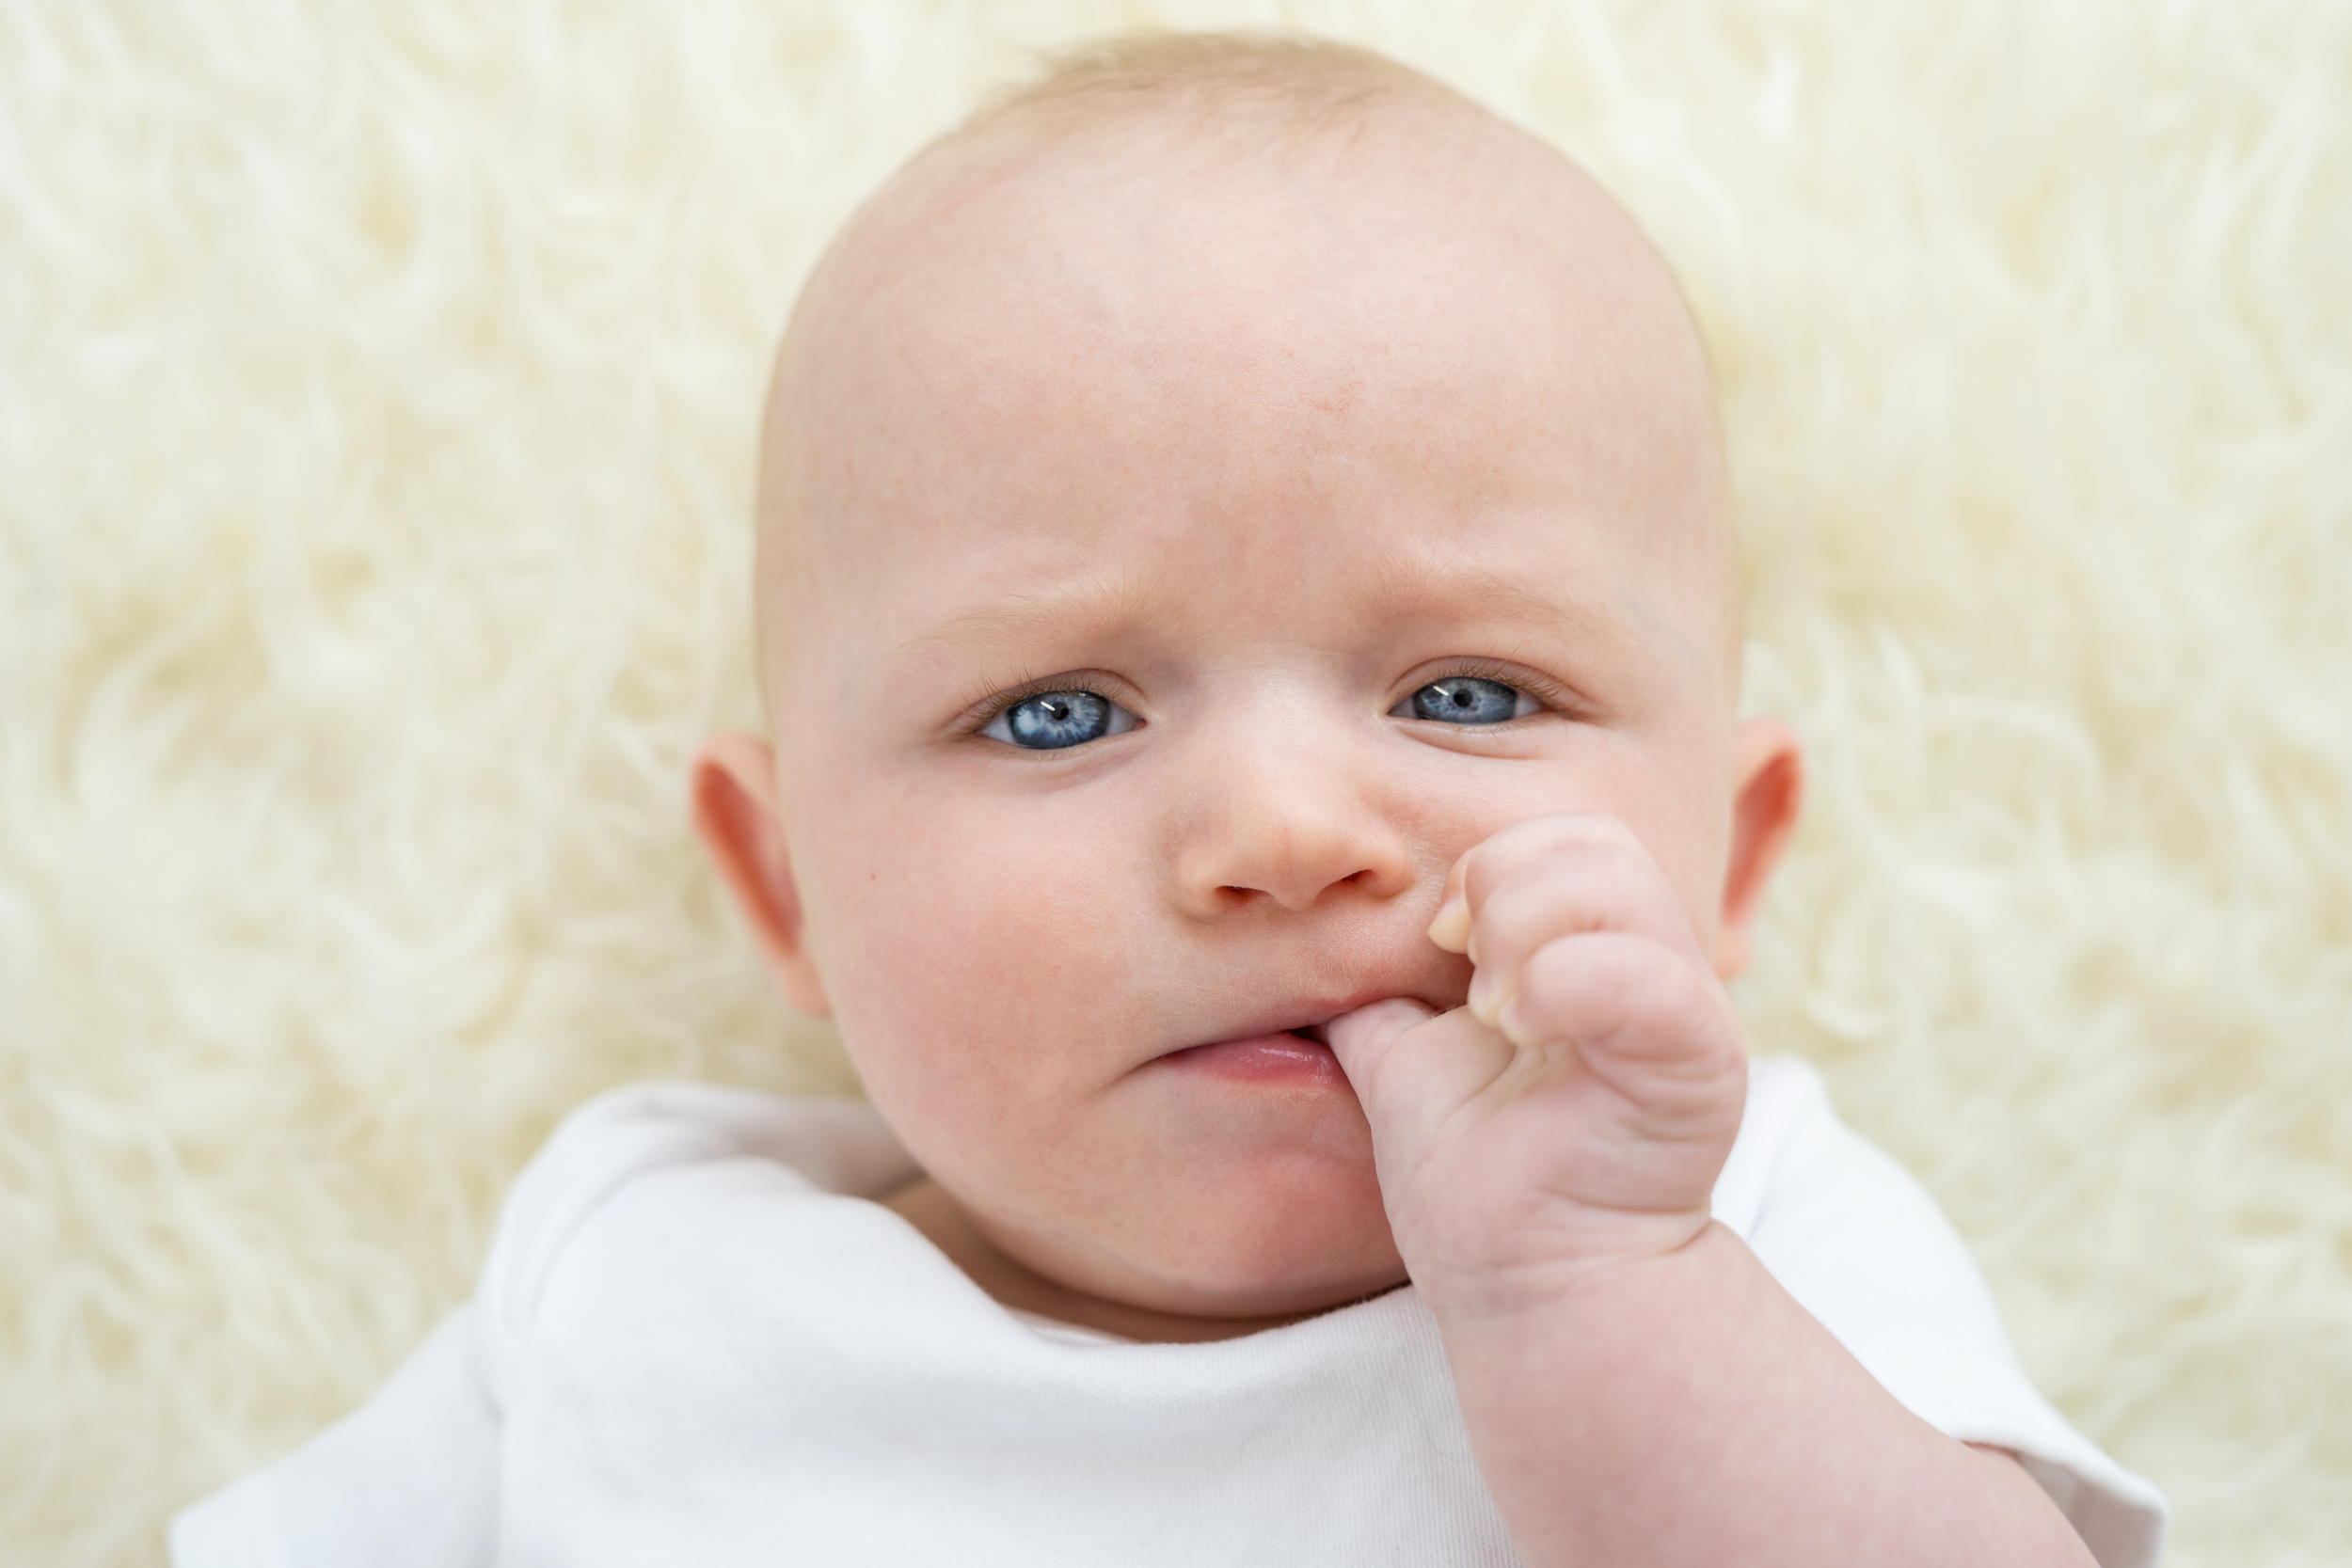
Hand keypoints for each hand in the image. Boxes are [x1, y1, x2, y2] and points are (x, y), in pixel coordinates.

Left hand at [1327, 814, 1746, 1312]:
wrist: (1527, 1284)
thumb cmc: (1477, 1176)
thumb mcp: (1407, 1055)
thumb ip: (1379, 990)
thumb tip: (1308, 940)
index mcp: (1594, 949)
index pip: (1558, 833)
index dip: (1484, 868)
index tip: (1441, 949)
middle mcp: (1655, 963)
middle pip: (1592, 838)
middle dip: (1502, 887)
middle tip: (1470, 983)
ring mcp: (1685, 1007)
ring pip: (1616, 881)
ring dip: (1525, 931)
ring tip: (1497, 1016)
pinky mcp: (1701, 1062)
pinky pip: (1642, 973)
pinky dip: (1561, 982)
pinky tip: (1519, 1033)